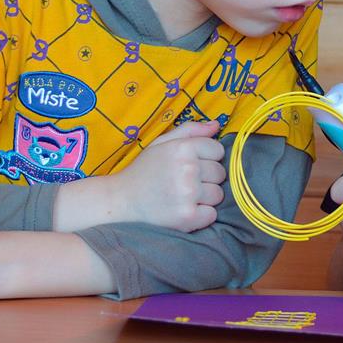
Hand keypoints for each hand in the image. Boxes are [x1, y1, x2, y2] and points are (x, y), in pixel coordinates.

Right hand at [100, 120, 225, 231]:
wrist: (121, 201)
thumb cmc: (145, 170)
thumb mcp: (162, 143)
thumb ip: (191, 130)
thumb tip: (217, 125)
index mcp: (183, 148)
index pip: (218, 150)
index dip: (208, 158)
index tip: (192, 164)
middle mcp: (187, 169)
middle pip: (220, 173)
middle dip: (207, 178)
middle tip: (185, 182)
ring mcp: (188, 194)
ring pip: (218, 194)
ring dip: (205, 198)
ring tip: (184, 196)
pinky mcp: (187, 217)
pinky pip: (212, 215)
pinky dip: (201, 215)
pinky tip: (184, 210)